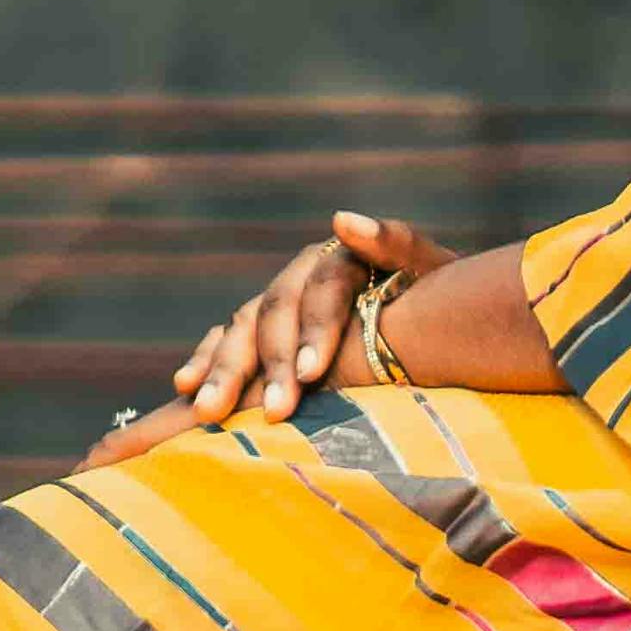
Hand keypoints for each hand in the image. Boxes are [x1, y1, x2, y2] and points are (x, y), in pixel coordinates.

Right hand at [162, 213, 451, 439]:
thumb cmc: (444, 302)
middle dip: (269, 364)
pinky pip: (224, 341)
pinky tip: (186, 386)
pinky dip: (205, 360)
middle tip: (273, 412)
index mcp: (344, 259)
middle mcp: (302, 277)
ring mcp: (277, 305)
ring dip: (224, 368)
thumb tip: (343, 219)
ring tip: (210, 410)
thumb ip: (397, 244)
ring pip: (243, 329)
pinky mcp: (260, 333)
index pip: (323, 289)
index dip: (315, 329)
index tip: (310, 374)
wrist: (436, 322)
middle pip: (275, 312)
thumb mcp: (434, 273)